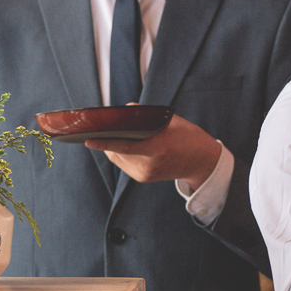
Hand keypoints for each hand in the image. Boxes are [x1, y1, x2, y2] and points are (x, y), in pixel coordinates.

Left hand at [86, 115, 221, 186]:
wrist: (202, 162)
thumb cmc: (188, 137)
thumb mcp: (170, 120)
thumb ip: (146, 115)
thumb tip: (123, 111)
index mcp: (158, 149)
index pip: (124, 146)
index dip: (104, 142)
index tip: (87, 139)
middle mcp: (149, 165)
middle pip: (117, 152)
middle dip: (107, 138)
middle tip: (100, 126)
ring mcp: (145, 174)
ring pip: (117, 158)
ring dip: (113, 145)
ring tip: (112, 132)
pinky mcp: (143, 178)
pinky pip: (124, 163)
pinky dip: (120, 152)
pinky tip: (123, 142)